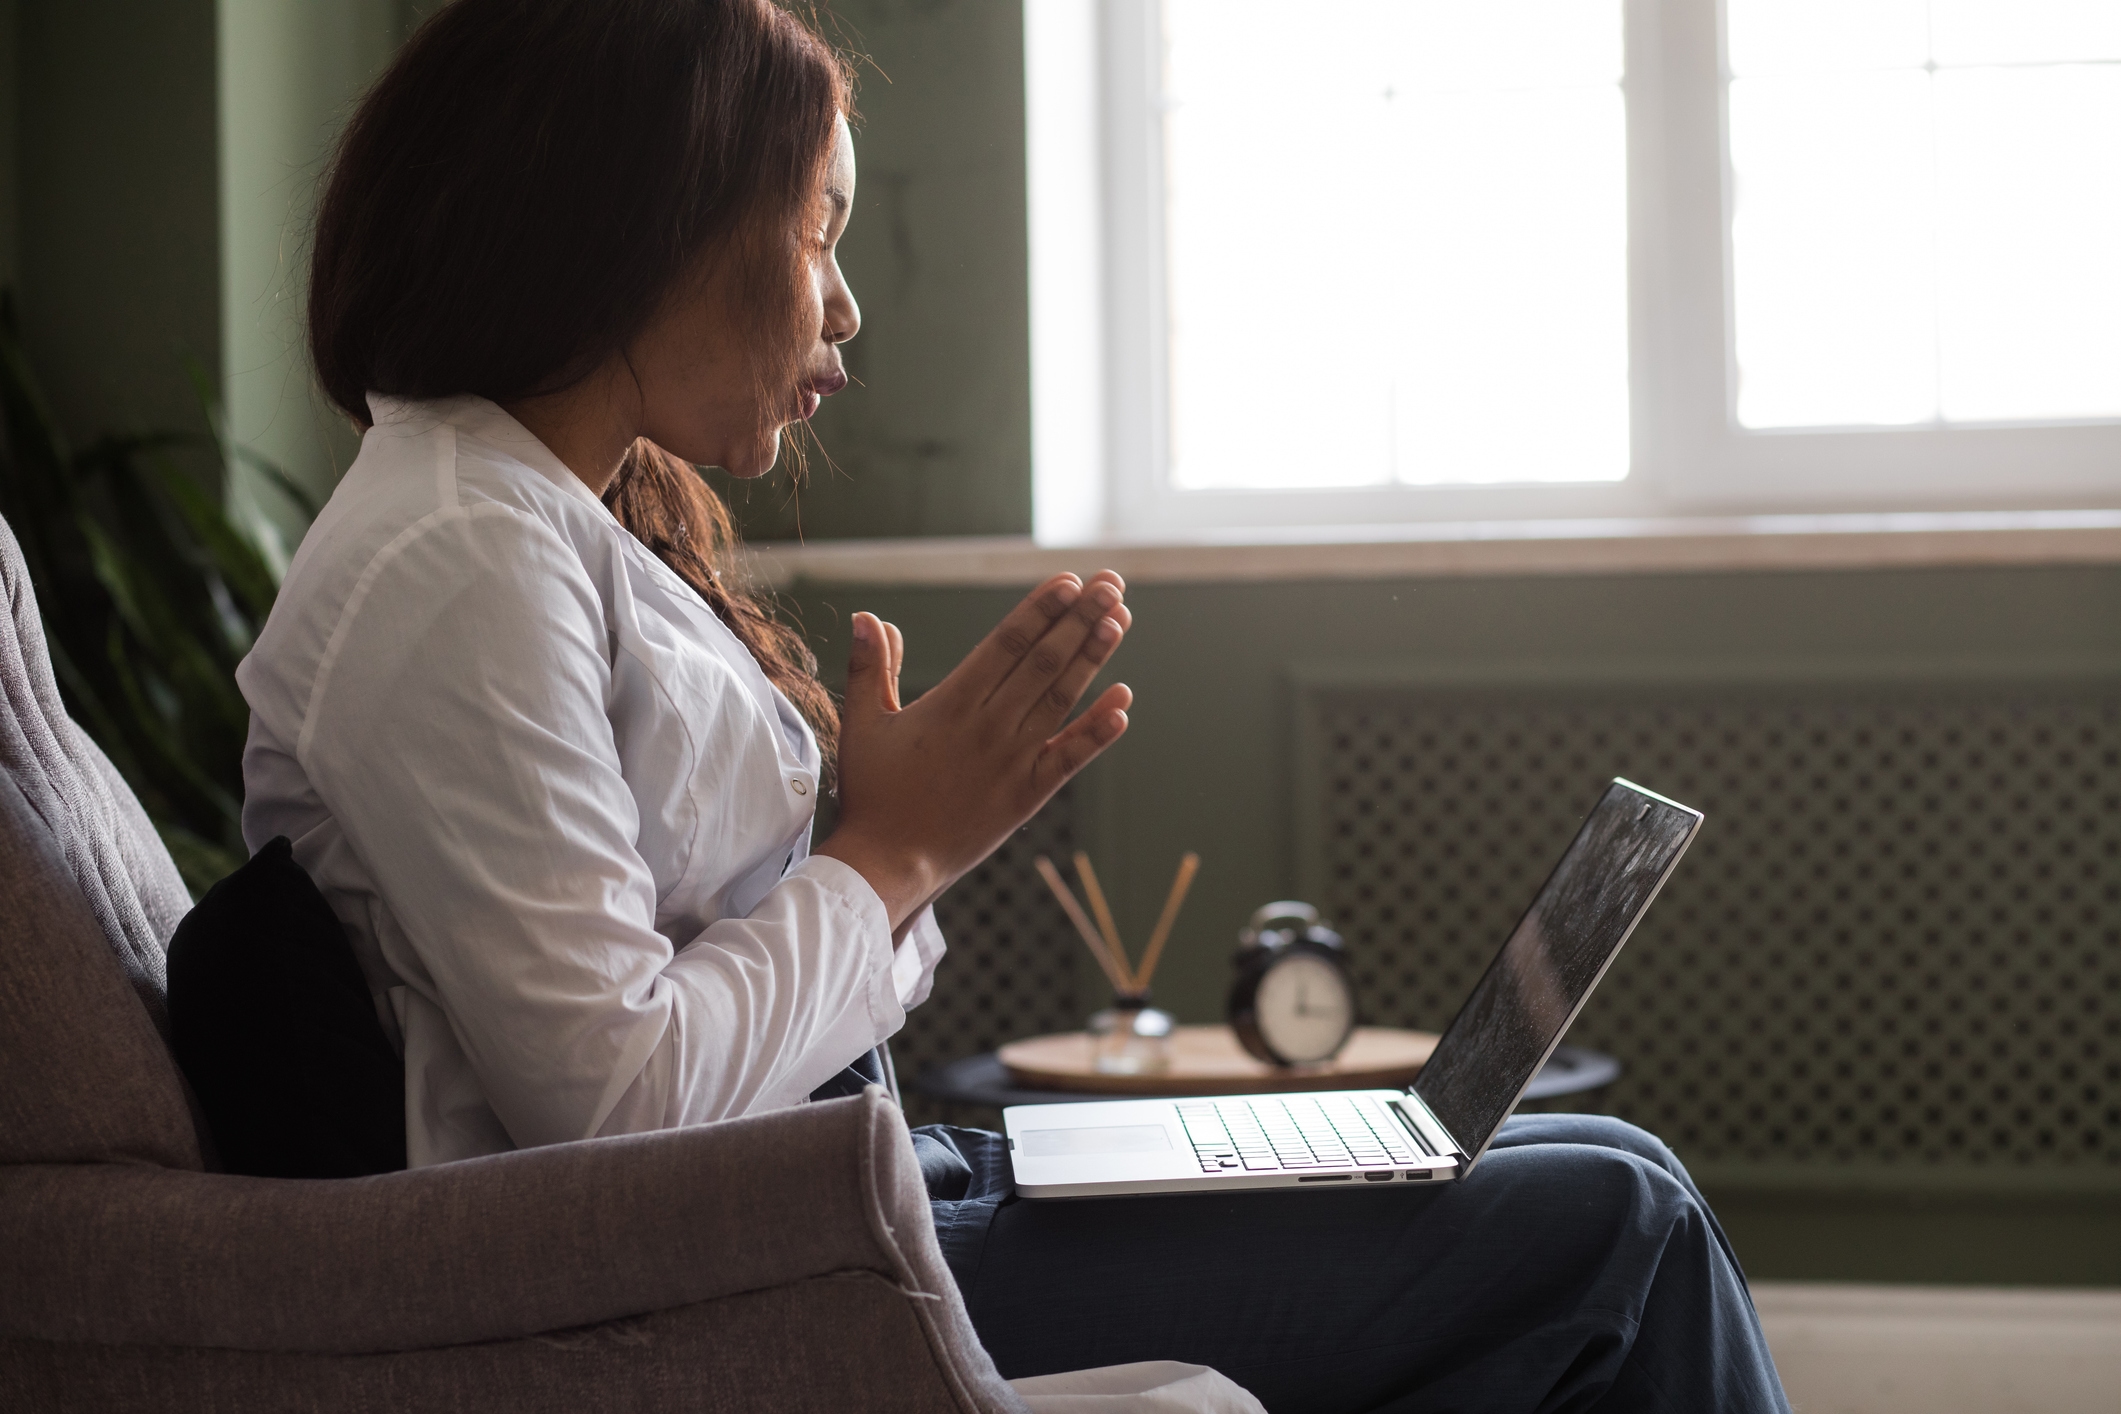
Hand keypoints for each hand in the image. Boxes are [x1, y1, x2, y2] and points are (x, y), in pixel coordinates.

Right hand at [816, 571, 1132, 932]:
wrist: (889, 865)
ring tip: (1120, 619)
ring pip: (1062, 699)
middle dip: (1080, 618)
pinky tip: (1124, 702)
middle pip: (1044, 661)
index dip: (1041, 610)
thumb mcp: (862, 724)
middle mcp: (990, 727)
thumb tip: (866, 615)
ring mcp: (1013, 761)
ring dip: (1093, 658)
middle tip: (1110, 583)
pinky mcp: (1028, 795)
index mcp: (951, 704)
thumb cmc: (873, 793)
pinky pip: (1070, 757)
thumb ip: (869, 667)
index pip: (1006, 644)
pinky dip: (1098, 730)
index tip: (1068, 581)